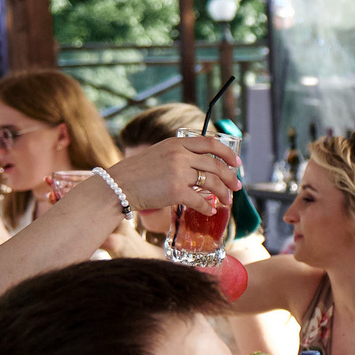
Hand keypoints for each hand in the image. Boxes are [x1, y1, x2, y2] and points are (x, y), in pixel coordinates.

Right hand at [103, 133, 242, 216]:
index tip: (236, 162)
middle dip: (230, 177)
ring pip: (212, 183)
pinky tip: (210, 211)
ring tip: (227, 201)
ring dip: (223, 193)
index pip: (209, 143)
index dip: (226, 153)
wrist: (117, 185)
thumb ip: (177, 156)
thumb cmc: (136, 173)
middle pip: (215, 165)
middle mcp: (179, 155)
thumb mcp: (158, 154)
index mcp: (176, 143)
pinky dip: (208, 208)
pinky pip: (200, 201)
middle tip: (237, 186)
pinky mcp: (175, 191)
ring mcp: (178, 172)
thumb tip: (200, 168)